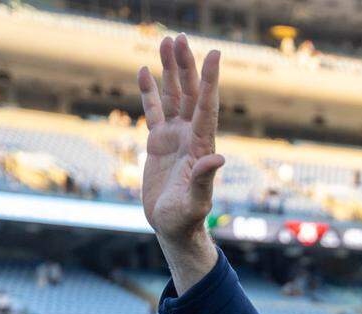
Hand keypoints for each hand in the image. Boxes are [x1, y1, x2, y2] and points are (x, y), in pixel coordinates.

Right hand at [137, 35, 223, 244]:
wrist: (173, 228)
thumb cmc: (186, 219)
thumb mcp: (195, 202)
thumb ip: (204, 180)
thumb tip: (217, 159)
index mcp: (201, 147)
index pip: (207, 107)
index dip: (211, 81)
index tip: (215, 54)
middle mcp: (190, 137)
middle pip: (190, 94)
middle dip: (187, 66)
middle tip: (181, 38)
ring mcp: (175, 138)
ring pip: (173, 97)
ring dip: (170, 70)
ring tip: (167, 42)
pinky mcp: (158, 143)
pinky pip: (153, 111)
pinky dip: (149, 91)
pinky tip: (143, 71)